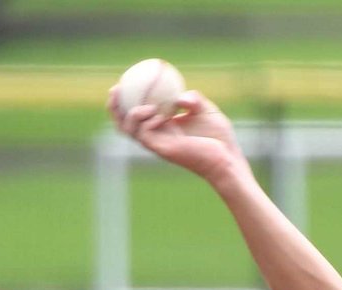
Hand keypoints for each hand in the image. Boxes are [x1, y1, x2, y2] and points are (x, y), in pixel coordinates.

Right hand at [106, 88, 245, 186]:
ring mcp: (157, 144)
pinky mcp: (162, 150)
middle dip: (114, 107)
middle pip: (124, 123)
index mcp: (163, 126)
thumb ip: (193, 98)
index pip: (137, 112)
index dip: (126, 98)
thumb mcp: (206, 109)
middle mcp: (156, 135)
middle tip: (115, 89)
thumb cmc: (219, 137)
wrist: (227, 158)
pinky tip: (155, 112)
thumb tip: (180, 97)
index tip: (124, 80)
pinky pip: (144, 134)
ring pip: (129, 130)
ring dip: (129, 114)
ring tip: (142, 104)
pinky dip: (145, 121)